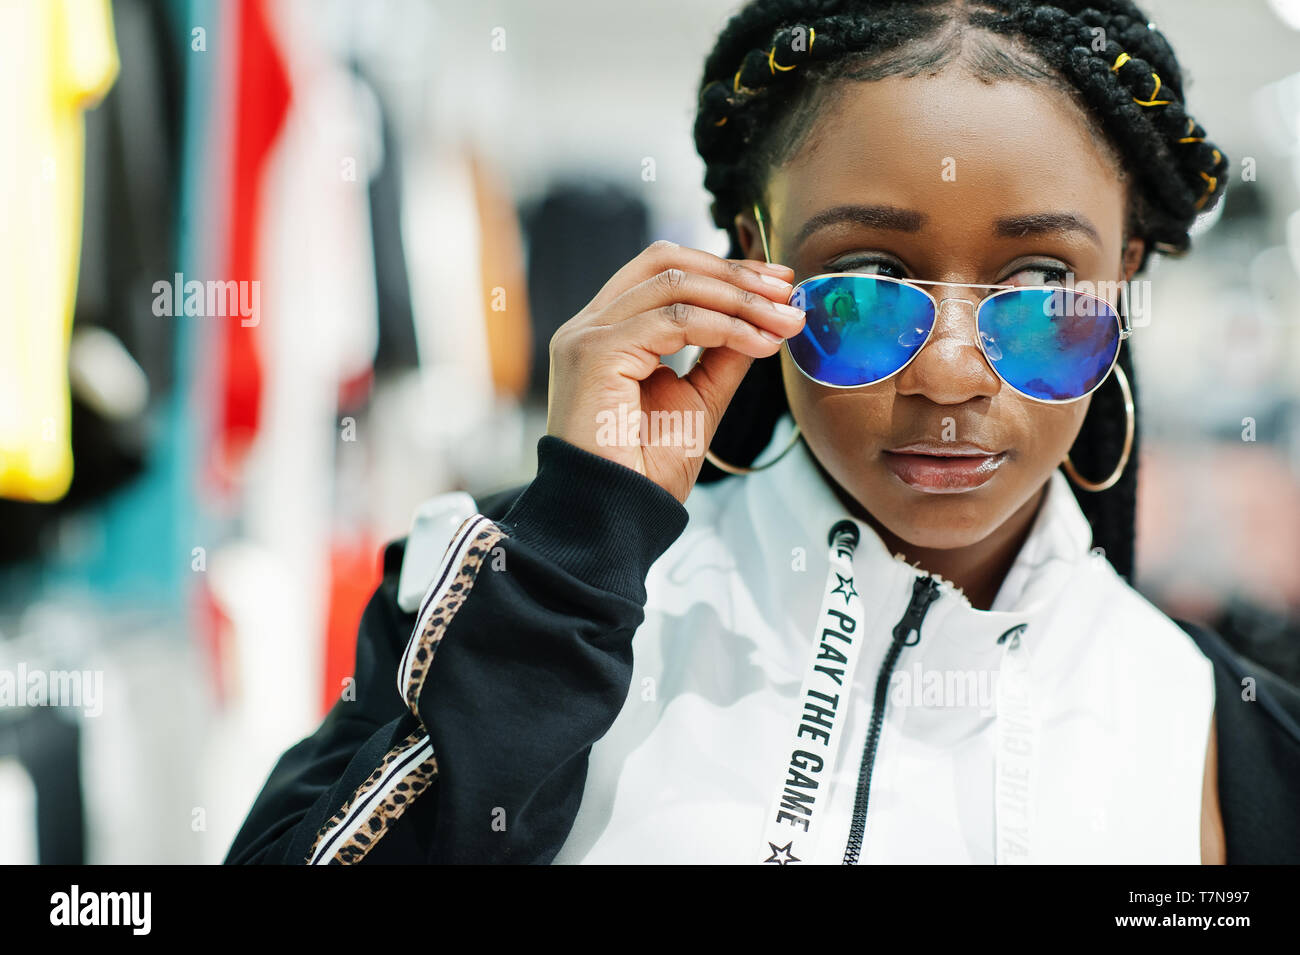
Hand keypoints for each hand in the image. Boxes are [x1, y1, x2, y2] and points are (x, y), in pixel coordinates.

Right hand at [546, 240, 803, 502]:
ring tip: (782, 322)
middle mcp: (591, 326)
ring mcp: (587, 335)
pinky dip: (724, 327)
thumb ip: (722, 353)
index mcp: (608, 332)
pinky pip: (673, 320)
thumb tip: (763, 318)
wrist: (615, 514)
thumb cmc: (644, 469)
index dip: (724, 269)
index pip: (665, 272)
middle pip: (667, 263)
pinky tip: (758, 344)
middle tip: (787, 291)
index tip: (777, 285)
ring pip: (674, 286)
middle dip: (735, 272)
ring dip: (740, 300)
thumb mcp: (698, 398)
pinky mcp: (595, 353)